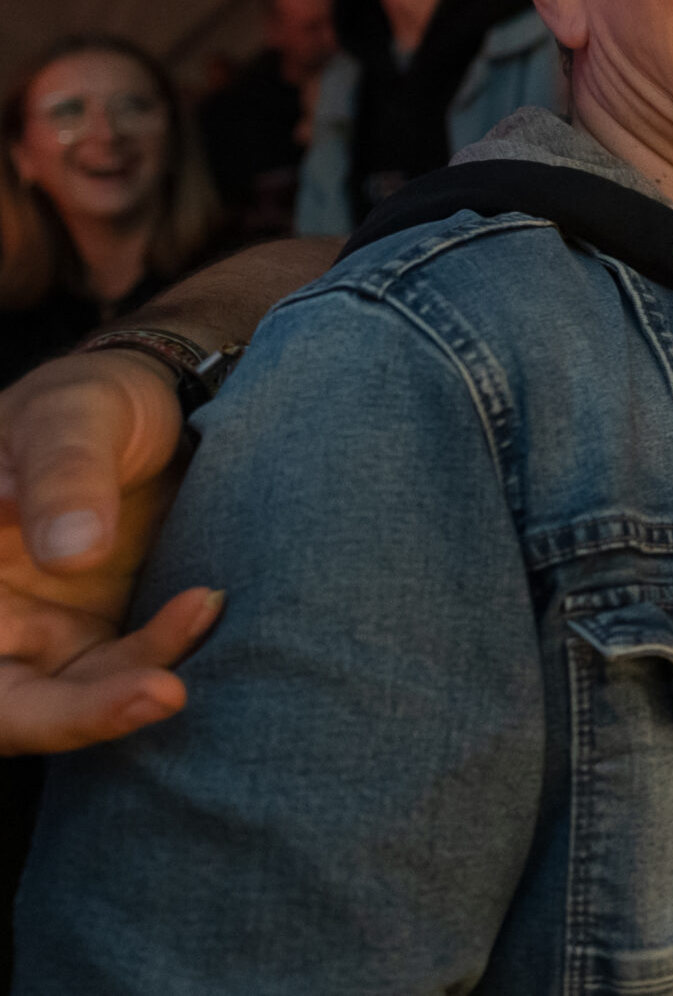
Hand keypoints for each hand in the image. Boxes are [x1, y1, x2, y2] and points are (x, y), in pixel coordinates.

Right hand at [0, 349, 199, 753]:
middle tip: (164, 693)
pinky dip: (168, 649)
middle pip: (12, 708)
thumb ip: (65, 474)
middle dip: (82, 715)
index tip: (99, 674)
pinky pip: (129, 669)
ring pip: (76, 696)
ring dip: (140, 677)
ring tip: (204, 606)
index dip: (9, 698)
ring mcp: (41, 635)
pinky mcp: (101, 638)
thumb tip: (71, 552)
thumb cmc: (86, 403)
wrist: (150, 403)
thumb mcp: (72, 416)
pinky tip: (207, 603)